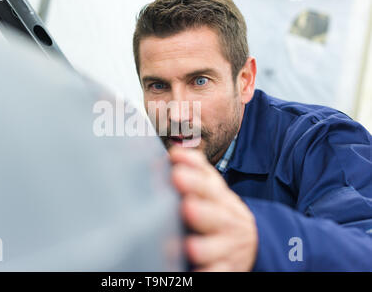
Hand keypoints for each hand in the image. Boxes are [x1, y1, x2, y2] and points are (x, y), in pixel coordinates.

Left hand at [169, 146, 257, 270]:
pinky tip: (198, 274)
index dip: (194, 179)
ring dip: (205, 248)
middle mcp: (225, 221)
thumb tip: (174, 152)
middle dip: (202, 211)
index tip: (176, 172)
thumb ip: (195, 167)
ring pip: (218, 249)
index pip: (207, 185)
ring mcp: (227, 247)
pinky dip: (211, 274)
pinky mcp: (227, 269)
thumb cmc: (219, 209)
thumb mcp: (213, 186)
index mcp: (218, 197)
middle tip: (187, 206)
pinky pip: (219, 274)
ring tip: (190, 247)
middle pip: (215, 216)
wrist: (251, 239)